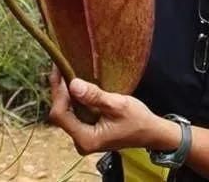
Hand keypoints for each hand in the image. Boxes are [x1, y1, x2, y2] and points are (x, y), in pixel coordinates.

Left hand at [48, 67, 162, 154]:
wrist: (150, 132)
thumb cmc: (137, 120)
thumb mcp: (118, 105)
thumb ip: (95, 96)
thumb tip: (74, 84)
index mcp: (86, 139)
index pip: (61, 114)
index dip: (59, 92)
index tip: (61, 71)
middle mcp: (80, 141)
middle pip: (60, 114)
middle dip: (59, 91)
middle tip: (60, 67)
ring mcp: (82, 137)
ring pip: (65, 112)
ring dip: (65, 93)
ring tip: (65, 72)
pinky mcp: (86, 131)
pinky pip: (73, 113)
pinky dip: (72, 98)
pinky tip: (73, 84)